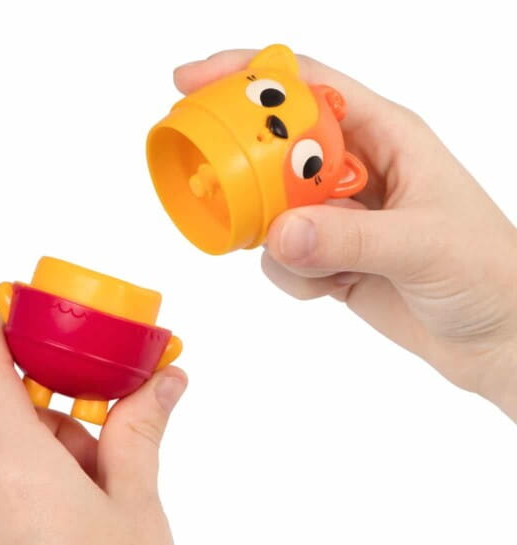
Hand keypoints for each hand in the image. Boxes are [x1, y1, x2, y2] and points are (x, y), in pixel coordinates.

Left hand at [0, 315, 193, 544]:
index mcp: (11, 478)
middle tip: (98, 409)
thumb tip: (166, 378)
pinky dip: (29, 480)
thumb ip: (140, 429)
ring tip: (103, 476)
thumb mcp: (140, 502)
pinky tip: (81, 507)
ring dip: (43, 446)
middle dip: (43, 402)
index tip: (11, 311)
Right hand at [175, 50, 516, 420]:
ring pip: (271, 208)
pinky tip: (333, 287)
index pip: (308, 84)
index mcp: (385, 136)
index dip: (249, 74)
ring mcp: (338, 215)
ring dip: (275, 238)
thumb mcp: (423, 244)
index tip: (192, 82)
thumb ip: (348, 237)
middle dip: (244, 168)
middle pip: (276, 146)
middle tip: (219, 189)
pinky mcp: (328, 255)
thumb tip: (279, 234)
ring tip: (321, 266)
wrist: (492, 335)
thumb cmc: (486, 273)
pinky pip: (282, 256)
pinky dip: (293, 275)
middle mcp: (355, 169)